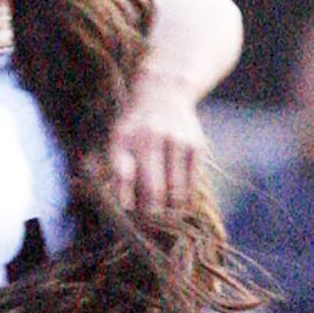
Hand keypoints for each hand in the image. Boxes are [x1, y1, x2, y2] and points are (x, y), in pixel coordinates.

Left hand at [110, 72, 205, 212]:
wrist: (164, 93)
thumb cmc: (136, 126)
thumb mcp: (118, 139)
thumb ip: (118, 169)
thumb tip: (125, 206)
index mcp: (125, 139)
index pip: (124, 179)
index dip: (126, 201)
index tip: (130, 211)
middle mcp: (151, 139)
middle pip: (152, 189)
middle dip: (151, 211)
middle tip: (151, 220)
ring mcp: (176, 142)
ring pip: (175, 190)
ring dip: (171, 210)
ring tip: (166, 214)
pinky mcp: (196, 146)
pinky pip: (192, 183)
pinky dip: (186, 198)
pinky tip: (181, 203)